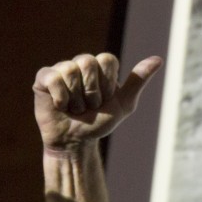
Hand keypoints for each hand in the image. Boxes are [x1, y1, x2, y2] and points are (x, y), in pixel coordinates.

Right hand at [33, 53, 161, 151]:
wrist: (76, 142)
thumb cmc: (99, 122)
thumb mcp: (124, 104)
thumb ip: (138, 81)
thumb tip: (158, 59)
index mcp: (101, 67)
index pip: (107, 59)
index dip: (107, 84)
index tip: (105, 99)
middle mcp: (81, 64)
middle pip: (87, 62)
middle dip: (92, 91)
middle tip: (89, 105)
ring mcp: (61, 69)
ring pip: (69, 71)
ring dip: (76, 98)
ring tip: (75, 108)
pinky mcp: (43, 78)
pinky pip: (52, 78)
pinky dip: (60, 97)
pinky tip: (60, 106)